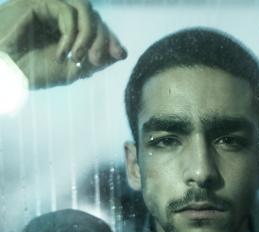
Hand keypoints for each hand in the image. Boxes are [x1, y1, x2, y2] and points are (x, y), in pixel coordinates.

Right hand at [0, 0, 126, 88]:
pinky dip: (70, 33)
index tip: (120, 54)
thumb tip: (120, 52)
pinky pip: (66, 11)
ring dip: (89, 34)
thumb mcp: (71, 70)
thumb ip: (94, 60)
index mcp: (68, 29)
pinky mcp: (38, 2)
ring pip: (84, 8)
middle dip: (103, 38)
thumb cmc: (32, 72)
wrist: (6, 72)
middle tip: (97, 60)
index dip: (111, 38)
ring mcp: (49, 6)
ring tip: (79, 57)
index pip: (97, 26)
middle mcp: (60, 15)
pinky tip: (62, 53)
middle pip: (94, 16)